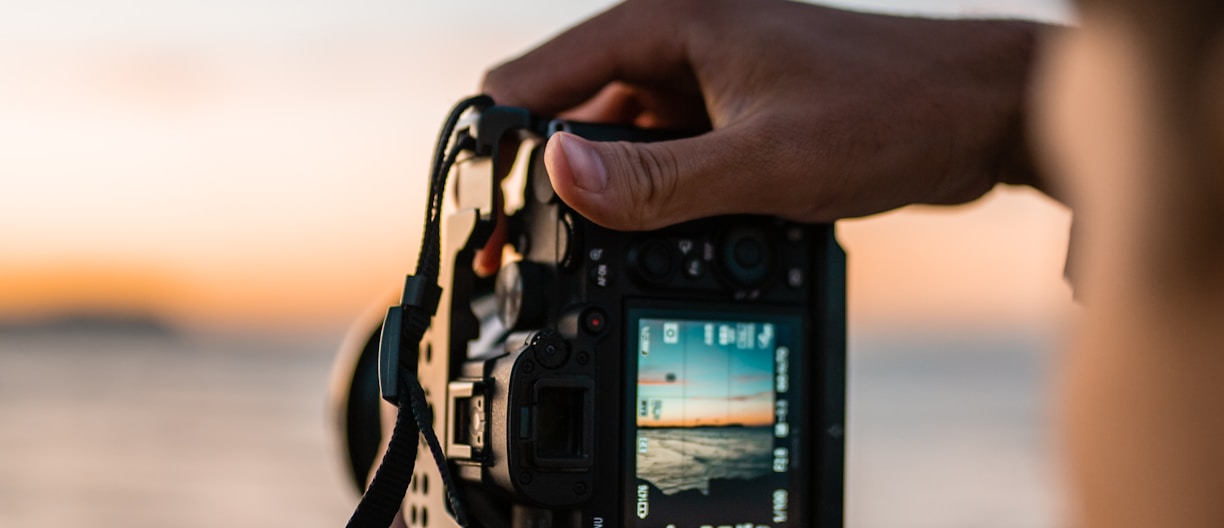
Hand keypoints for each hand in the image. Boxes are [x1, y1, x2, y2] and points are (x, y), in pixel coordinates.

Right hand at [482, 0, 1045, 230]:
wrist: (974, 115)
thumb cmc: (889, 112)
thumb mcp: (765, 159)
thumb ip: (657, 175)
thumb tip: (557, 172)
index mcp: (664, 26)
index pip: (532, 79)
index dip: (498, 151)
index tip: (482, 219)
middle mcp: (672, 46)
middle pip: (567, 116)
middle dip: (544, 187)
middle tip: (520, 264)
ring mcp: (700, 82)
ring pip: (615, 145)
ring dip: (601, 201)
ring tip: (585, 263)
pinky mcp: (726, 116)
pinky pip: (663, 160)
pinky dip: (651, 201)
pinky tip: (658, 244)